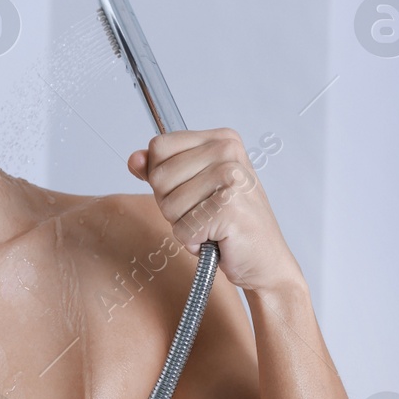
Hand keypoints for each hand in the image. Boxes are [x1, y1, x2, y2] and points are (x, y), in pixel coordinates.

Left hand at [126, 128, 304, 293]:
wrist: (264, 259)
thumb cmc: (230, 223)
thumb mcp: (193, 187)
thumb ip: (161, 169)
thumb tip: (134, 159)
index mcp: (222, 139)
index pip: (159, 146)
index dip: (162, 176)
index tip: (190, 189)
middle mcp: (229, 152)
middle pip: (159, 176)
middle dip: (172, 204)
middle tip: (202, 212)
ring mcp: (231, 178)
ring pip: (168, 205)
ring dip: (183, 225)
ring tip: (211, 225)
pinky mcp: (229, 207)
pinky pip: (182, 229)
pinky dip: (194, 241)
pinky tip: (217, 238)